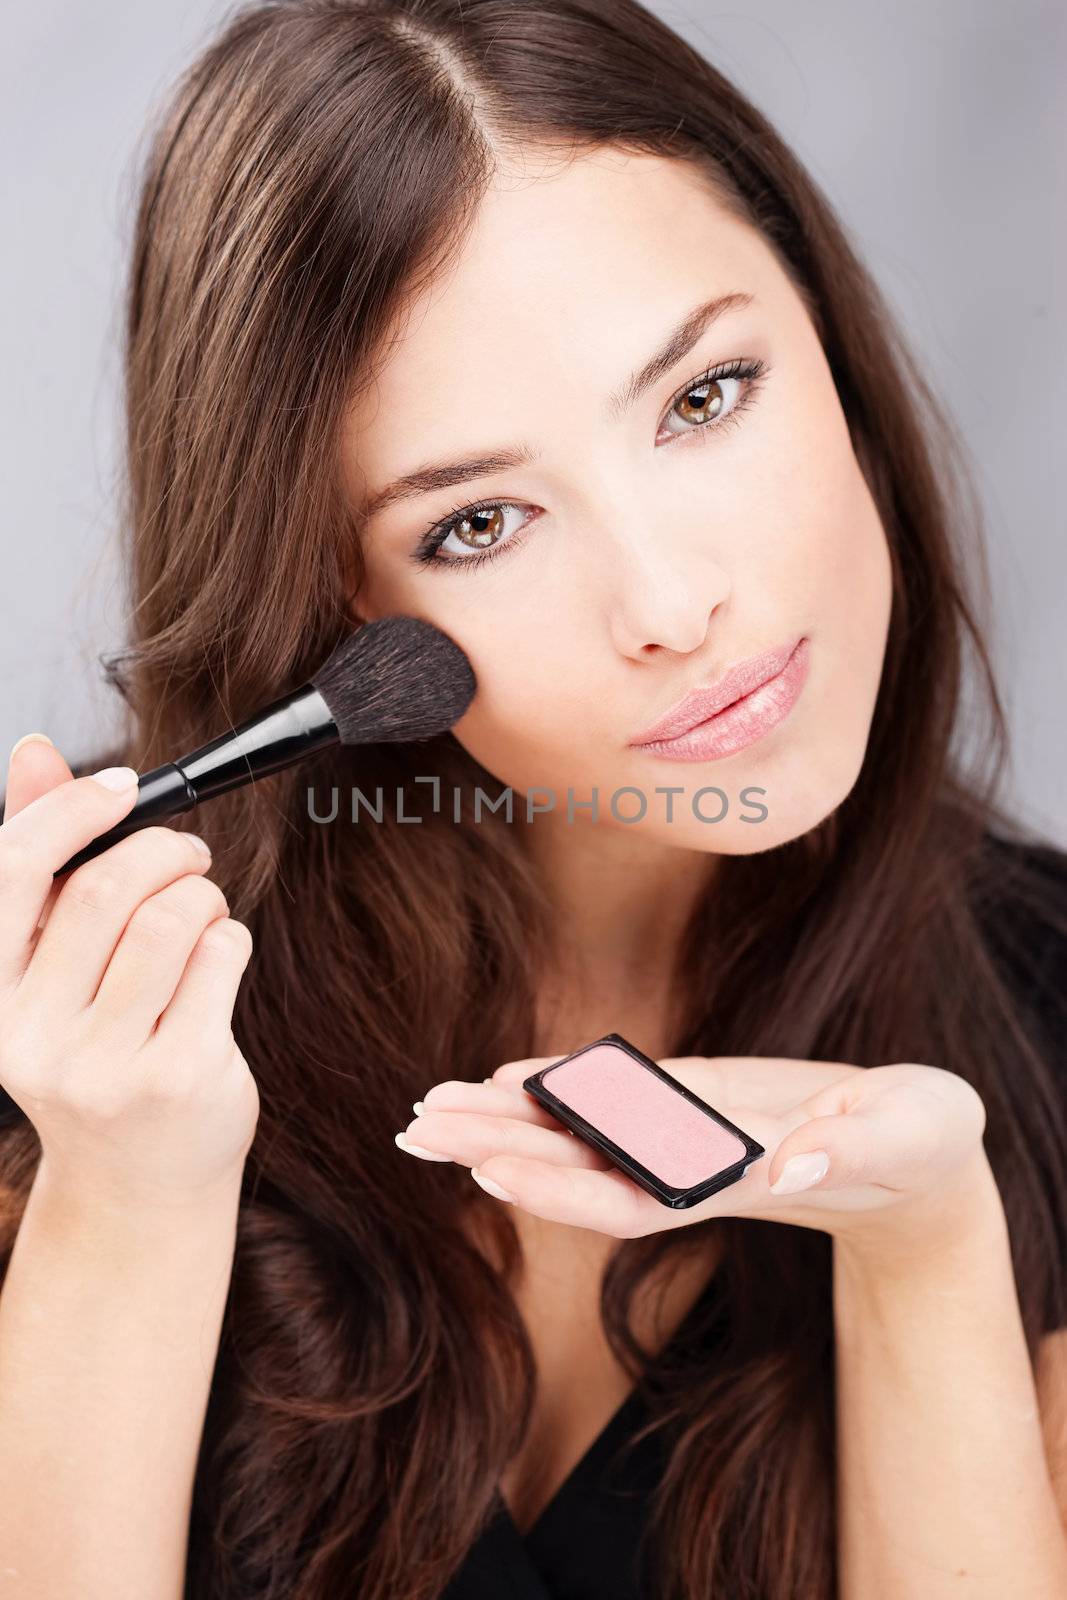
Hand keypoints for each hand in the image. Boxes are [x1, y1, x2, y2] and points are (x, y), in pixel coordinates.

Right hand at [0, 734, 260, 1207]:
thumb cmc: (99, 1047)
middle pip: (107, 889)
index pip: (13, 870)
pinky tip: (218, 963)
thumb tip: (35, 750)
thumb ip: (42, 862)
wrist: (139, 1180)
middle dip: (164, 852)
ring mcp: (104, 1065)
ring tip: (204, 910)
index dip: (71, 810)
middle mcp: (33, 1036)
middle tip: (189, 859)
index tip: (123, 788)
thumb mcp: (51, 967)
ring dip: (203, 894)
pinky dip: (230, 937)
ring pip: (172, 920)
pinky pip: (220, 957)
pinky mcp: (177, 1077)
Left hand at [395, 1053, 990, 1253]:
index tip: (489, 1167)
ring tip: (429, 1107)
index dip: (561, 1183)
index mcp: (739, 1181)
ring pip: (587, 1132)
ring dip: (508, 1120)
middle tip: (416, 1130)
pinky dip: (561, 1088)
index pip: (634, 1192)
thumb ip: (856, 1151)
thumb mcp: (907, 1139)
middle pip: (585, 1166)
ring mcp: (689, 1136)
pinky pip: (615, 1099)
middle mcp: (696, 1167)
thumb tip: (791, 1157)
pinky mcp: (696, 1103)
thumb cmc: (923, 1149)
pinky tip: (507, 1077)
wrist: (918, 1157)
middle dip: (500, 1148)